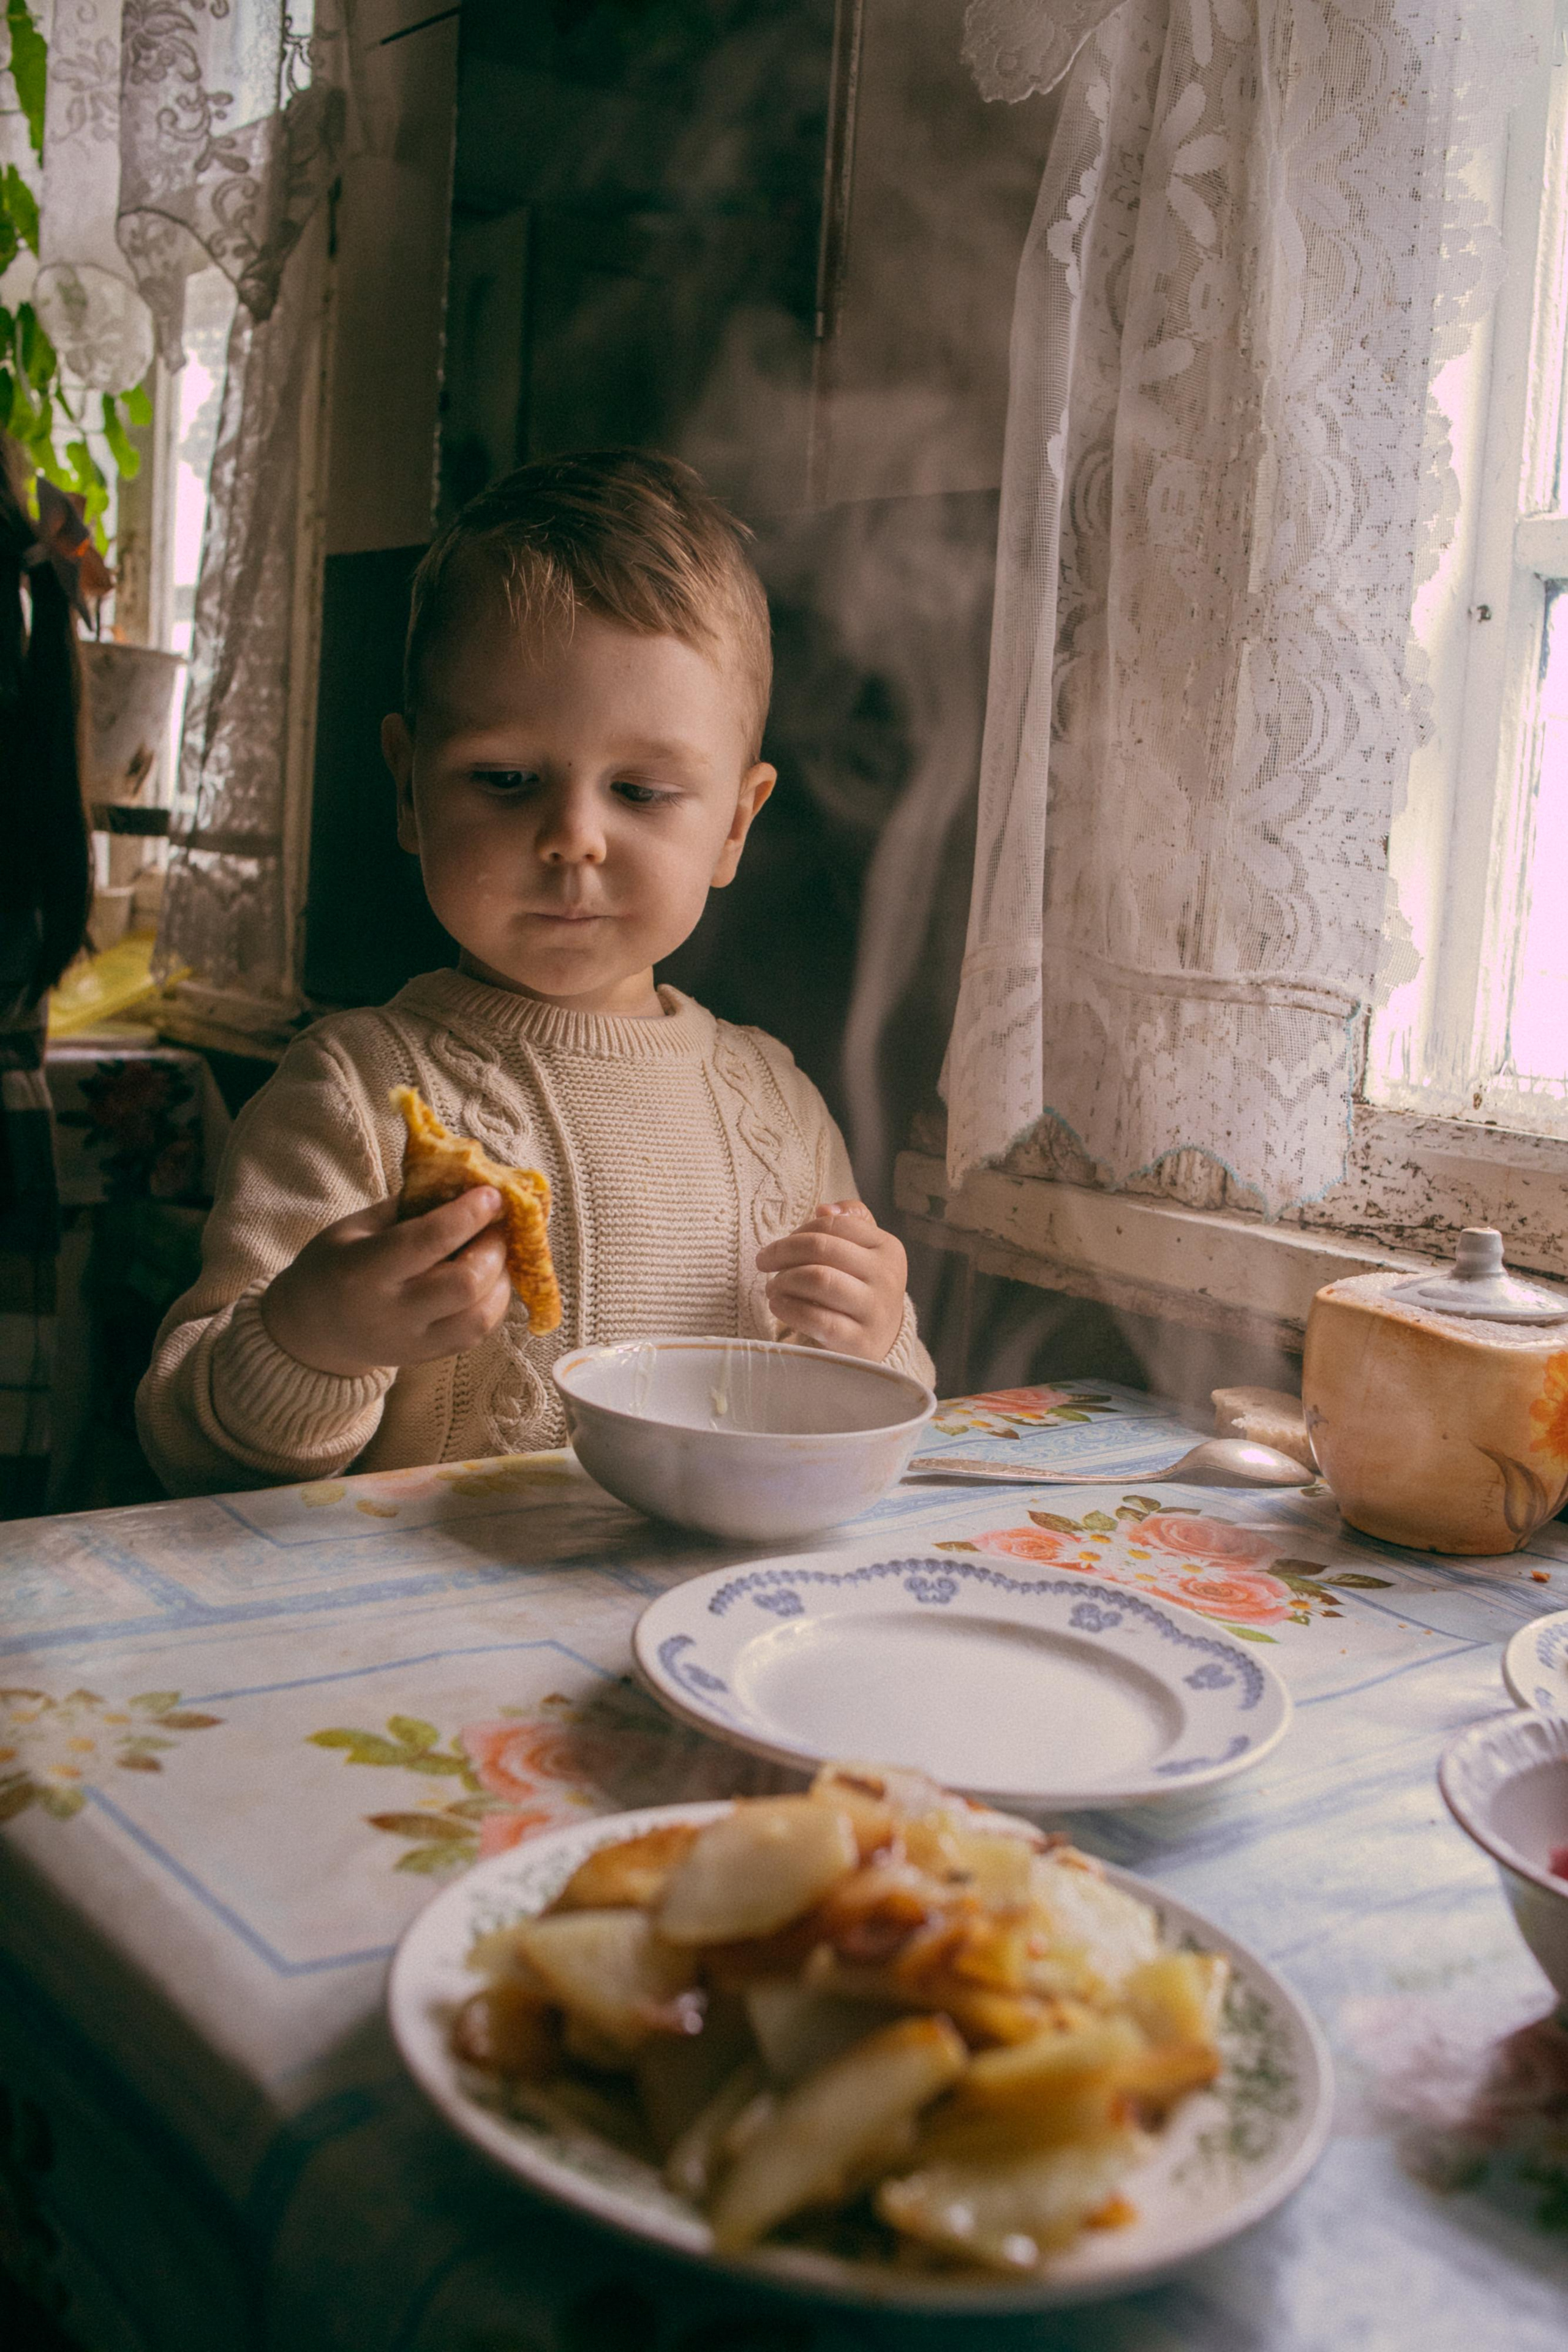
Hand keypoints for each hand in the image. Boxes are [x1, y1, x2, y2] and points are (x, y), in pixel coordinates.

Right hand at [260, 1190, 512, 1377]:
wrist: (313, 1329)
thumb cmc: (335, 1264)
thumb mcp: (357, 1227)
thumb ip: (408, 1207)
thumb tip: (465, 1186)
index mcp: (363, 1270)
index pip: (429, 1240)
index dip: (469, 1215)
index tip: (493, 1194)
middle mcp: (390, 1312)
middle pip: (464, 1283)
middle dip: (493, 1248)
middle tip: (498, 1226)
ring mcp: (411, 1342)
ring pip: (479, 1317)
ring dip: (502, 1279)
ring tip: (497, 1254)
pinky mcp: (426, 1358)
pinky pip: (476, 1334)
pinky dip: (494, 1304)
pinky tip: (490, 1281)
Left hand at [756, 1199, 906, 1362]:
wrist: (881, 1343)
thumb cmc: (861, 1289)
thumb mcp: (865, 1253)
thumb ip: (850, 1222)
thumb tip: (823, 1208)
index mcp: (888, 1248)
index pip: (836, 1225)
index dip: (800, 1231)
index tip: (780, 1245)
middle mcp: (887, 1277)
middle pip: (822, 1248)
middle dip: (783, 1252)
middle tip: (763, 1261)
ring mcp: (874, 1310)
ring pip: (818, 1279)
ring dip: (784, 1280)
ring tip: (772, 1287)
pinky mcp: (858, 1341)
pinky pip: (816, 1318)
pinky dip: (788, 1309)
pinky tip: (778, 1306)